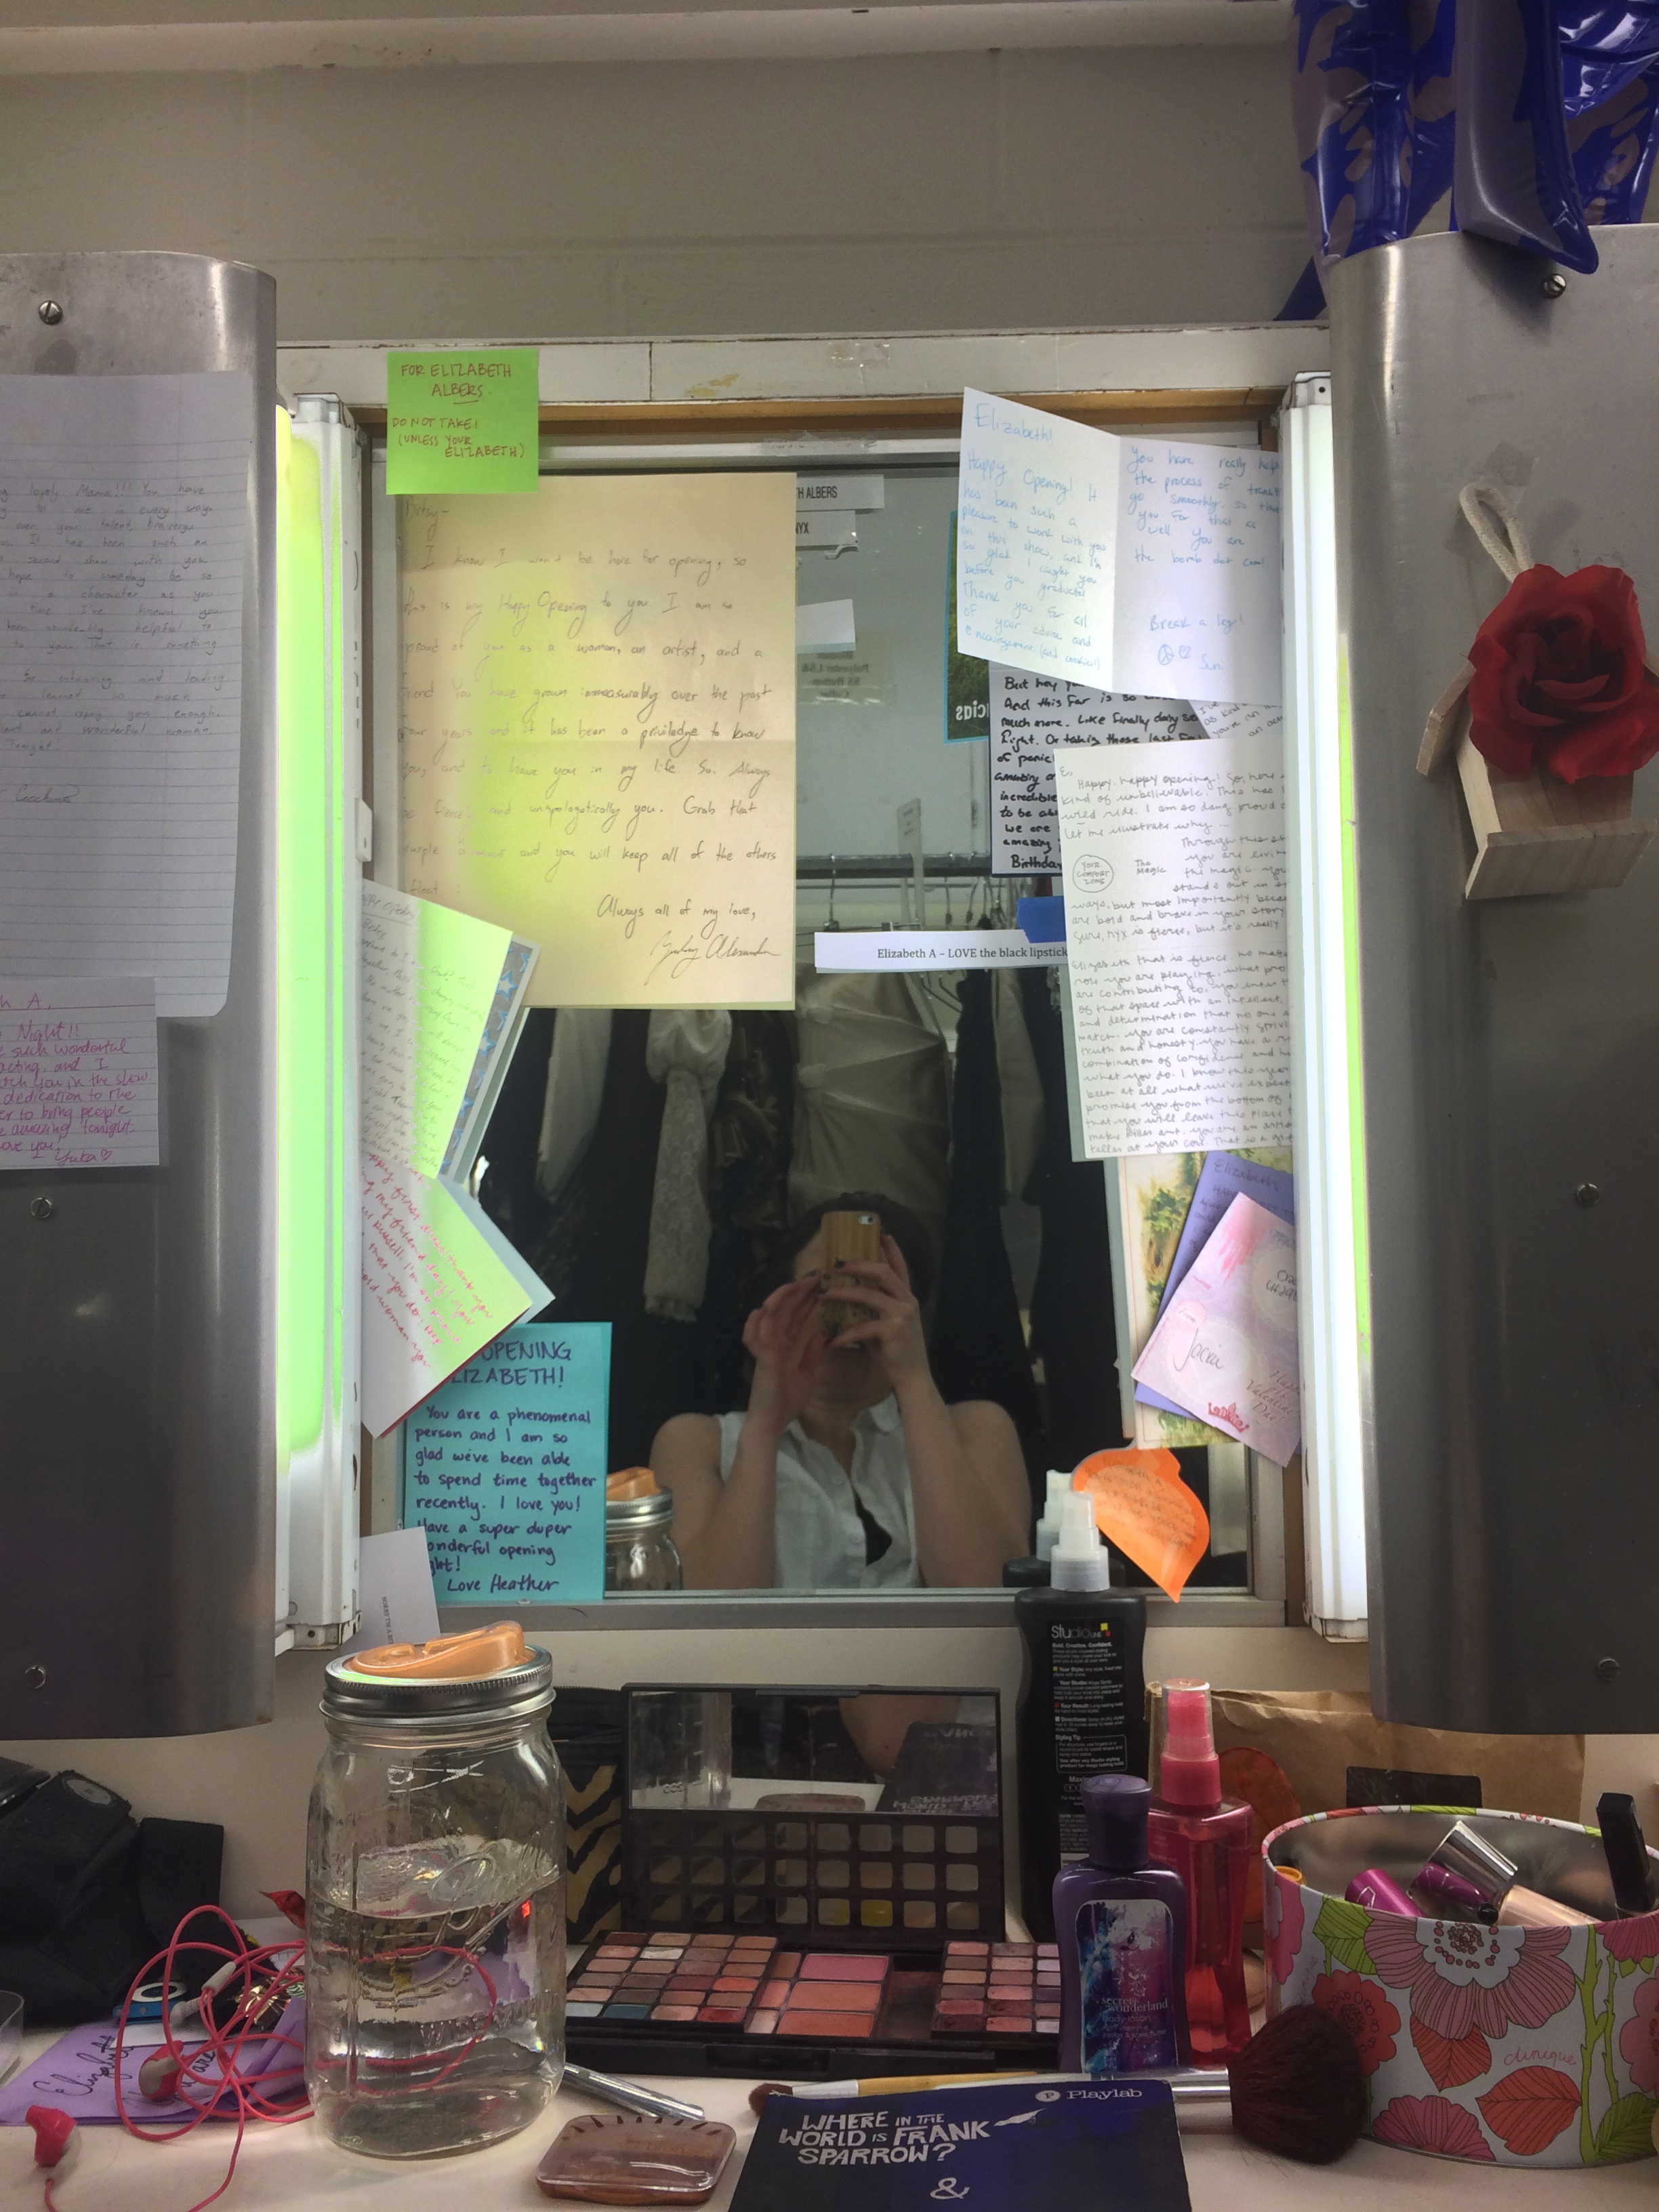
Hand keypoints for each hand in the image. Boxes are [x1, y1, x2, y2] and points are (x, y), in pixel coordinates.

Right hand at [742, 1276, 826, 1433]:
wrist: (773, 1424)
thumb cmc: (786, 1401)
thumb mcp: (807, 1374)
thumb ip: (811, 1354)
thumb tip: (821, 1334)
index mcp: (783, 1346)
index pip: (794, 1317)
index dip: (804, 1300)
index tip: (819, 1285)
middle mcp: (772, 1343)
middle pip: (783, 1311)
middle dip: (796, 1292)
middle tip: (813, 1276)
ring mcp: (765, 1350)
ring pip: (769, 1318)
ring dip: (780, 1300)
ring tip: (794, 1284)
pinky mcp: (762, 1361)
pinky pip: (755, 1339)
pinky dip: (755, 1324)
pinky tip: (761, 1310)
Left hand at [825, 1236, 929, 1388]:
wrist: (913, 1378)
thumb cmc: (896, 1353)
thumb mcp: (885, 1325)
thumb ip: (873, 1310)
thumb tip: (848, 1298)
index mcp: (907, 1298)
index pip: (900, 1267)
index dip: (892, 1249)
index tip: (881, 1233)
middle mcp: (907, 1301)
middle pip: (882, 1272)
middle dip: (858, 1264)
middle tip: (837, 1263)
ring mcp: (902, 1314)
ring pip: (869, 1294)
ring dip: (843, 1293)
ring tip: (824, 1294)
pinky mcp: (893, 1330)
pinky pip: (862, 1327)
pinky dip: (844, 1334)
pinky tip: (831, 1341)